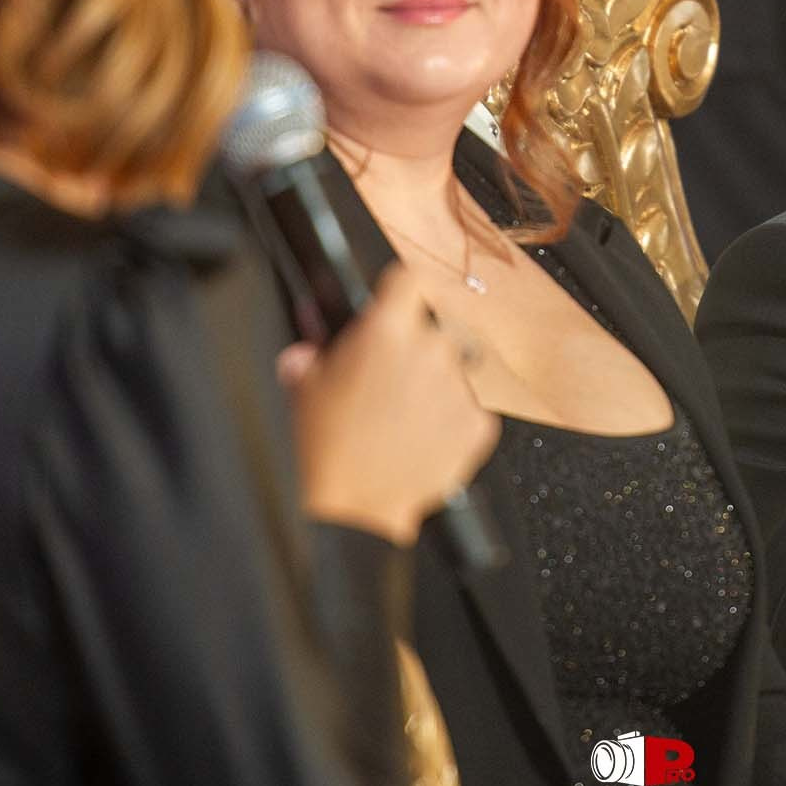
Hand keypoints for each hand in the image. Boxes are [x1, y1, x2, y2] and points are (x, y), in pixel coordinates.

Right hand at [280, 263, 499, 545]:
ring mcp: (460, 386)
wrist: (355, 507)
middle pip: (438, 326)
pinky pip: (475, 406)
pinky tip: (425, 433)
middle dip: (420, 344)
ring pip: (459, 367)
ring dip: (439, 381)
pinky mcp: (479, 422)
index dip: (404, 292)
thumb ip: (314, 345)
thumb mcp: (305, 385)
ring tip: (407, 412)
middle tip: (395, 375)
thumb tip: (312, 328)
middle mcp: (430, 351)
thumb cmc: (328, 448)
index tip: (399, 304)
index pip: (411, 279)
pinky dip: (455, 416)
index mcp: (386, 331)